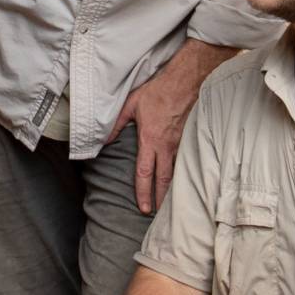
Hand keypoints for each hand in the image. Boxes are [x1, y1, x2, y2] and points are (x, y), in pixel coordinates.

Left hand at [109, 41, 230, 211]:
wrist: (187, 80)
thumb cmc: (158, 90)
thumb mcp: (131, 104)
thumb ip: (115, 124)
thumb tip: (103, 140)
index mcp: (150, 140)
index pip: (145, 173)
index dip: (143, 192)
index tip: (142, 208)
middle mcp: (167, 146)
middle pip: (164, 180)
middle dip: (160, 199)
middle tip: (156, 214)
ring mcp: (182, 143)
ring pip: (178, 172)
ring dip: (173, 189)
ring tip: (170, 204)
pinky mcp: (192, 137)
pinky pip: (187, 160)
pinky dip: (185, 173)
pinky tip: (185, 181)